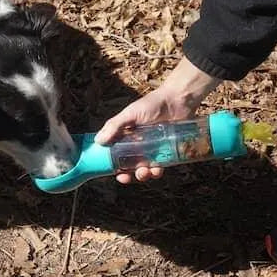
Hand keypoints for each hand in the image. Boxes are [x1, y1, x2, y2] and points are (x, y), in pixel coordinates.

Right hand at [95, 57, 221, 183]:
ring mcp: (152, 150)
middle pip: (129, 166)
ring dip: (142, 175)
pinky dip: (157, 172)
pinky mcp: (166, 152)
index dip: (113, 166)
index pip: (115, 155)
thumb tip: (98, 141)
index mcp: (125, 137)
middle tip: (127, 176)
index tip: (114, 172)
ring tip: (144, 172)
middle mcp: (137, 145)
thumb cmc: (152, 104)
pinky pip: (160, 167)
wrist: (178, 100)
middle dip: (127, 175)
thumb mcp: (130, 114)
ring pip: (144, 169)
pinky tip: (156, 170)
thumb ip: (114, 126)